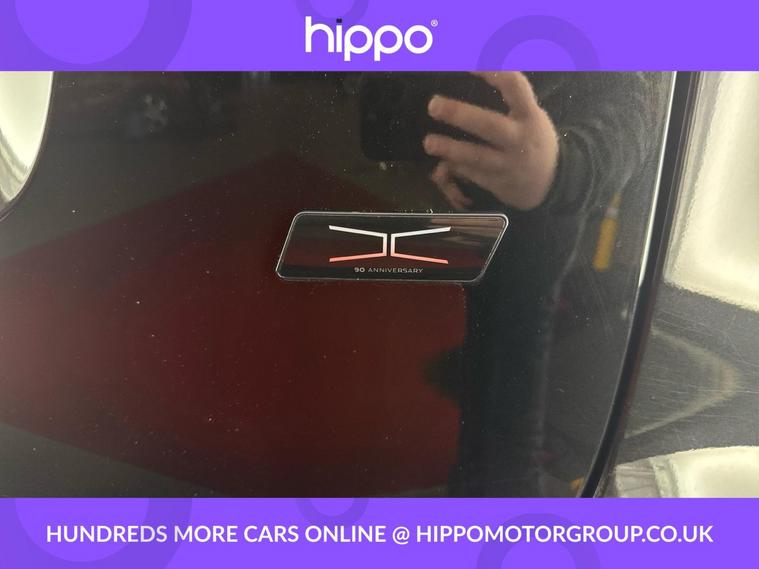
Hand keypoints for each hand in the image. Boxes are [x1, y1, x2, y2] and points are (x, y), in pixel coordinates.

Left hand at [425, 72, 558, 210]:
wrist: (552, 181)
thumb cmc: (532, 137)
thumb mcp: (530, 114)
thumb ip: (510, 96)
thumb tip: (478, 65)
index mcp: (529, 115)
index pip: (514, 87)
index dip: (493, 71)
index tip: (468, 62)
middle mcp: (519, 139)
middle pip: (489, 125)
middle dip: (460, 115)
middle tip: (433, 105)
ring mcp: (508, 163)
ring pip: (477, 156)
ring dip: (451, 149)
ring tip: (429, 143)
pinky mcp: (497, 183)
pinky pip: (472, 174)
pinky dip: (456, 167)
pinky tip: (441, 161)